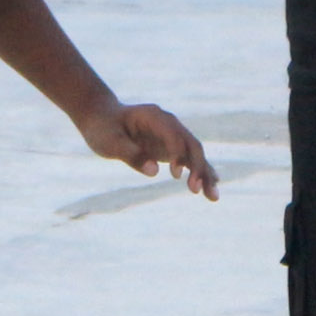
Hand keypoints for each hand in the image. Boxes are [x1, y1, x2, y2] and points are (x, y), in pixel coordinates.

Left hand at [77, 101, 217, 199]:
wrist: (102, 118)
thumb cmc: (103, 128)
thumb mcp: (109, 142)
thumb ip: (131, 154)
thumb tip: (155, 172)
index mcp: (154, 117)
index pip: (174, 136)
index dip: (177, 154)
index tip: (175, 176)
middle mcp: (168, 124)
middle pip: (191, 144)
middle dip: (197, 167)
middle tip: (195, 190)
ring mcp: (172, 136)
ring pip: (195, 154)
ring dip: (205, 174)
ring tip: (213, 197)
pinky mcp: (171, 147)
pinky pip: (189, 161)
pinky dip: (200, 174)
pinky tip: (210, 188)